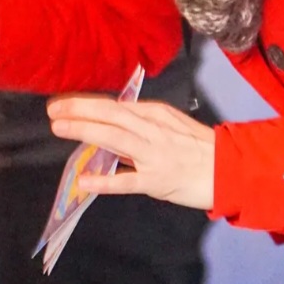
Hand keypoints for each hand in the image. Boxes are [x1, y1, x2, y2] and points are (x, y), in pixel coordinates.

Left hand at [47, 95, 215, 209]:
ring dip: (85, 131)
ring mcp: (154, 155)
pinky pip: (127, 180)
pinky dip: (105, 181)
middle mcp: (153, 130)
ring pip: (115, 138)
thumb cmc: (201, 149)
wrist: (230, 170)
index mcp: (156, 115)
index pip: (115, 106)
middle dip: (80, 110)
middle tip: (53, 110)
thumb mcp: (172, 126)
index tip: (63, 102)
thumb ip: (143, 125)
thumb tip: (110, 127)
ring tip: (60, 128)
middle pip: (111, 115)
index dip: (87, 103)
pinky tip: (84, 181)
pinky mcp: (157, 180)